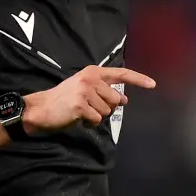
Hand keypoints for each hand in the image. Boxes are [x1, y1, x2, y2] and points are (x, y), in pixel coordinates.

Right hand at [23, 65, 154, 133]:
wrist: (42, 108)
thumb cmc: (64, 99)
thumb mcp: (84, 88)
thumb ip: (104, 90)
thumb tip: (124, 100)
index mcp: (93, 72)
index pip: (121, 74)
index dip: (138, 79)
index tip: (152, 84)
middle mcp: (91, 78)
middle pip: (115, 99)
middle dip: (106, 107)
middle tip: (89, 107)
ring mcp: (86, 91)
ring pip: (107, 111)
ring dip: (96, 116)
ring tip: (81, 111)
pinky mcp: (81, 105)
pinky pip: (97, 119)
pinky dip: (90, 122)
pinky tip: (79, 118)